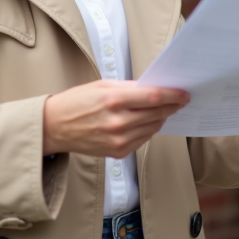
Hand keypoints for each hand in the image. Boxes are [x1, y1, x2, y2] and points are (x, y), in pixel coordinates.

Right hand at [43, 81, 189, 158]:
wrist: (55, 128)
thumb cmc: (76, 102)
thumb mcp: (102, 86)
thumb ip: (129, 88)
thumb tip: (153, 89)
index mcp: (113, 100)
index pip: (153, 98)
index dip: (173, 95)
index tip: (184, 93)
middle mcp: (118, 122)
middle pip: (157, 113)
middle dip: (172, 106)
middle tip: (181, 100)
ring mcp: (119, 140)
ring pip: (153, 127)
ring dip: (161, 118)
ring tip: (164, 109)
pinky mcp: (118, 152)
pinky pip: (143, 139)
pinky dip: (148, 129)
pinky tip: (146, 121)